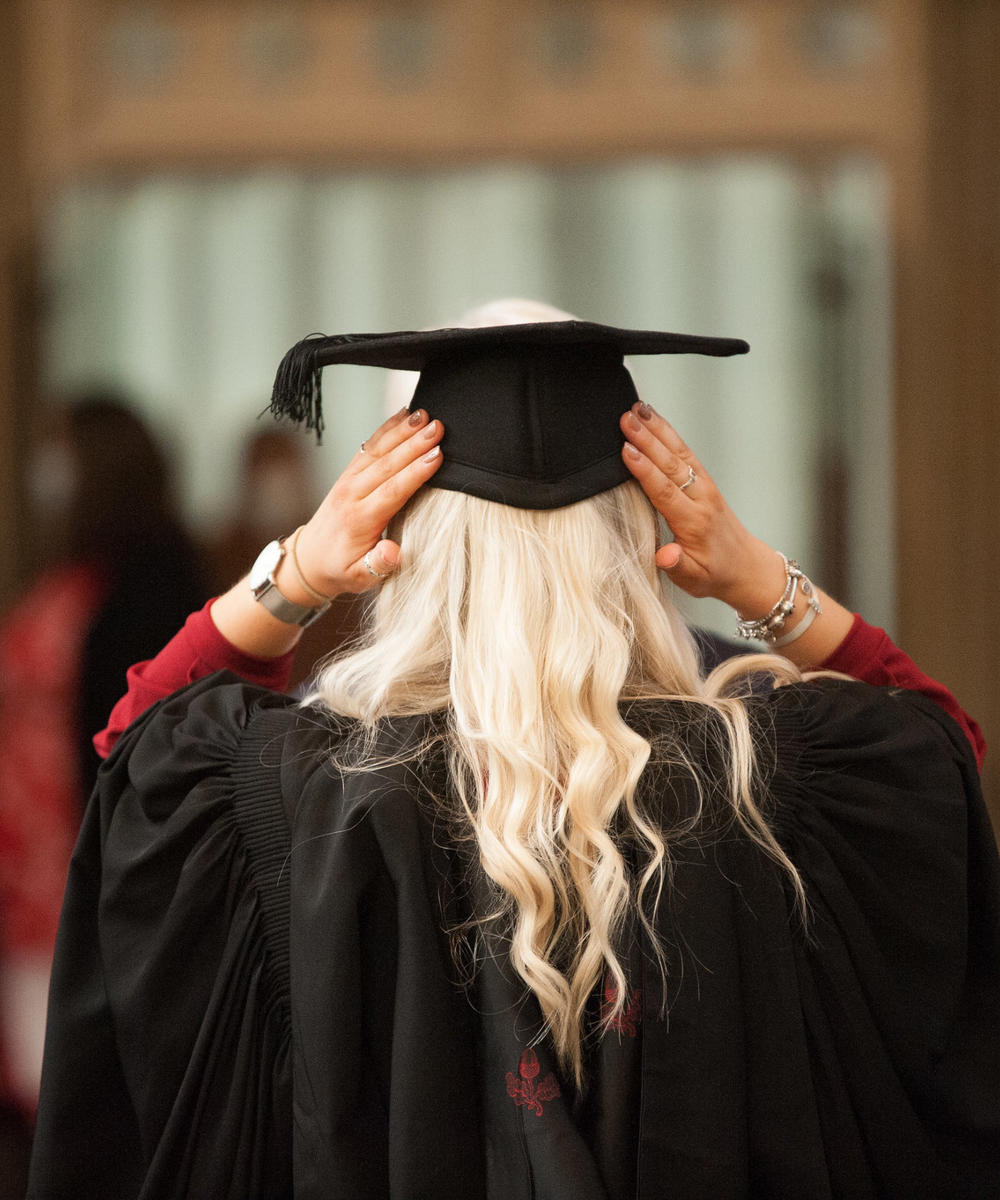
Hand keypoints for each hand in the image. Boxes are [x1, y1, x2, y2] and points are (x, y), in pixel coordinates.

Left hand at [294, 406, 444, 595]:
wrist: (309, 559)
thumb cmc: (341, 570)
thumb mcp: (359, 579)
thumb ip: (377, 566)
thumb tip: (393, 552)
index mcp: (359, 519)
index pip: (392, 491)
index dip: (415, 472)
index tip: (438, 456)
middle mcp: (352, 494)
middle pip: (387, 464)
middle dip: (414, 443)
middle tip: (439, 428)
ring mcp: (348, 481)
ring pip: (378, 450)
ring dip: (402, 430)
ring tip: (425, 414)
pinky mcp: (349, 473)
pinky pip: (369, 446)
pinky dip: (386, 429)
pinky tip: (403, 414)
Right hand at [619, 401, 783, 614]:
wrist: (745, 566)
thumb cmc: (714, 574)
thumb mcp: (694, 580)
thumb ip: (678, 566)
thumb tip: (665, 555)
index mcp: (694, 522)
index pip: (666, 491)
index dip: (645, 470)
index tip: (626, 450)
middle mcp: (701, 498)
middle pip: (671, 464)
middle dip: (648, 439)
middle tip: (626, 419)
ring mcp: (704, 486)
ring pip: (678, 452)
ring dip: (657, 429)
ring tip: (636, 409)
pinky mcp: (703, 480)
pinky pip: (684, 452)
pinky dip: (668, 433)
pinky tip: (653, 419)